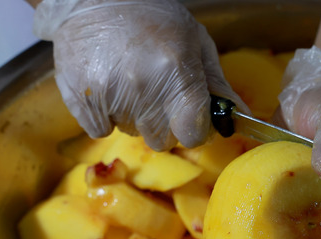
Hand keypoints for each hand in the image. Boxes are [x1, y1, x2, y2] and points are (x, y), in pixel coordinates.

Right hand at [33, 0, 244, 150]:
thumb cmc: (151, 16)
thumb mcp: (194, 40)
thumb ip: (216, 82)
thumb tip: (239, 116)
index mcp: (176, 71)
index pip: (193, 134)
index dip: (195, 130)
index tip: (191, 119)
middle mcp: (144, 87)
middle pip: (163, 140)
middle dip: (165, 124)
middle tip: (157, 93)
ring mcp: (109, 95)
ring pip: (132, 133)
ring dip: (135, 116)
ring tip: (129, 81)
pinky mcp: (81, 100)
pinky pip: (100, 129)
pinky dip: (105, 115)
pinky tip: (108, 85)